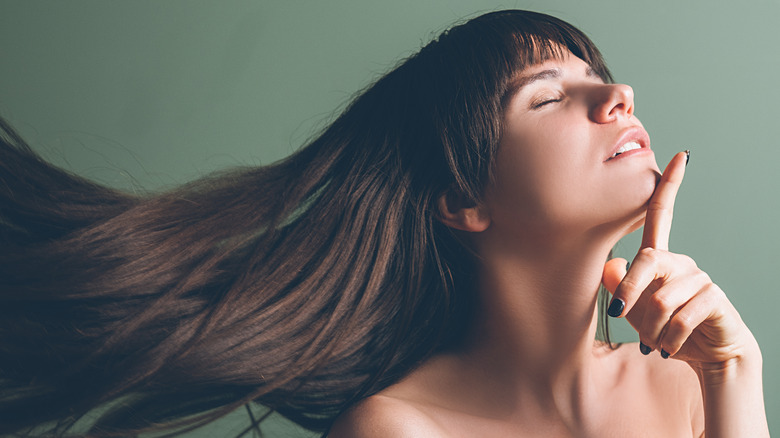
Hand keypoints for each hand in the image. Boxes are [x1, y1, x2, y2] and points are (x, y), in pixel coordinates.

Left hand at [601, 151, 756, 368]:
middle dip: (629, 290)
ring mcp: (700, 278)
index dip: (670, 185)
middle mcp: (681, 262)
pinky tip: (672, 346)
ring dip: (651, 327)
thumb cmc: (665, 331)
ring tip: (656, 341)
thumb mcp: (634, 311)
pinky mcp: (714, 299)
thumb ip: (620, 288)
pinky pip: (681, 316)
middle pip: (647, 260)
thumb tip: (611, 265)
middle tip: (618, 313)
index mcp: (660, 258)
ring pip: (661, 298)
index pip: (662, 215)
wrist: (707, 357)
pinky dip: (669, 337)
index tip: (680, 155)